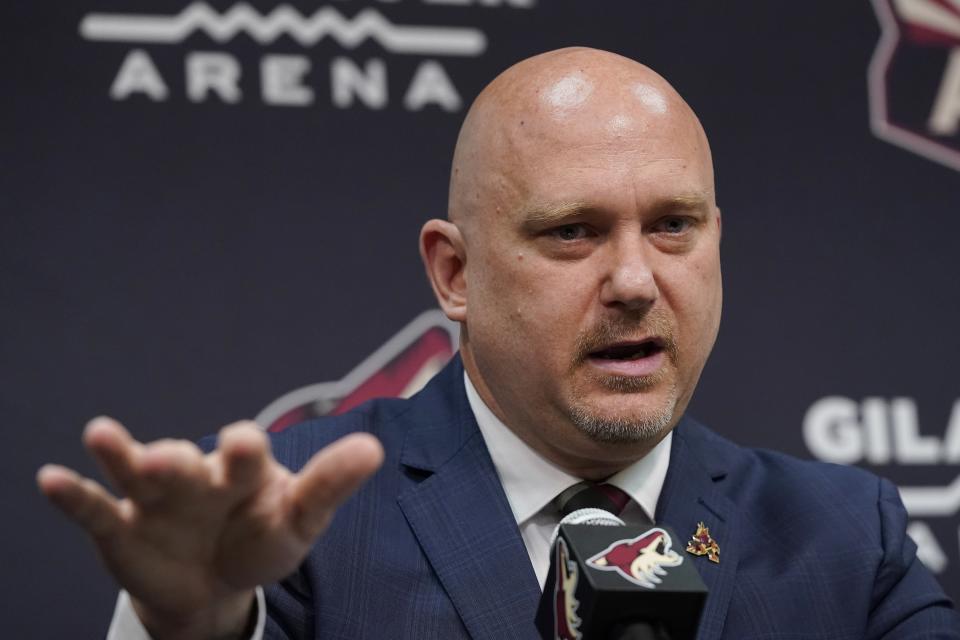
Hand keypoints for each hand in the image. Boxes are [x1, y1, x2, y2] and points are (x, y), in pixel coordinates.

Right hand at [37, 417, 383, 639]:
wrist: (218, 583)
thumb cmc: (262, 540)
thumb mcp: (299, 519)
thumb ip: (330, 485)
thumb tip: (374, 449)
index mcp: (243, 469)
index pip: (244, 452)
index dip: (243, 449)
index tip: (244, 445)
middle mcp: (197, 474)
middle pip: (185, 461)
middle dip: (176, 459)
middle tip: (170, 458)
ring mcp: (155, 499)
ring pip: (135, 470)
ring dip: (121, 453)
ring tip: (102, 433)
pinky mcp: (121, 528)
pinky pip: (93, 508)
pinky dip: (72, 495)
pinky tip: (50, 478)